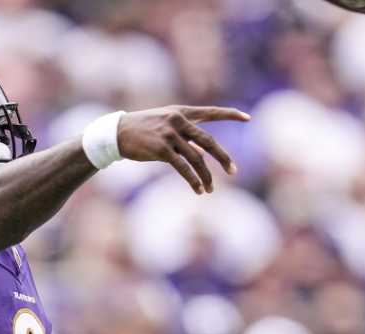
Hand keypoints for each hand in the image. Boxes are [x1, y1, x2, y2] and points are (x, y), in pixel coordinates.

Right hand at [115, 106, 249, 194]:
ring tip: (211, 189)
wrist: (117, 133)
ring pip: (197, 158)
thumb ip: (183, 133)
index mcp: (182, 113)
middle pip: (209, 141)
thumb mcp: (164, 123)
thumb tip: (200, 151)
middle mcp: (179, 121)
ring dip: (206, 176)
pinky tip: (199, 190)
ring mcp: (170, 135)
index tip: (247, 118)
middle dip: (223, 158)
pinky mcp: (161, 149)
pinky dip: (193, 180)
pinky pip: (183, 168)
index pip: (211, 112)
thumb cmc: (141, 130)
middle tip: (234, 171)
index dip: (230, 115)